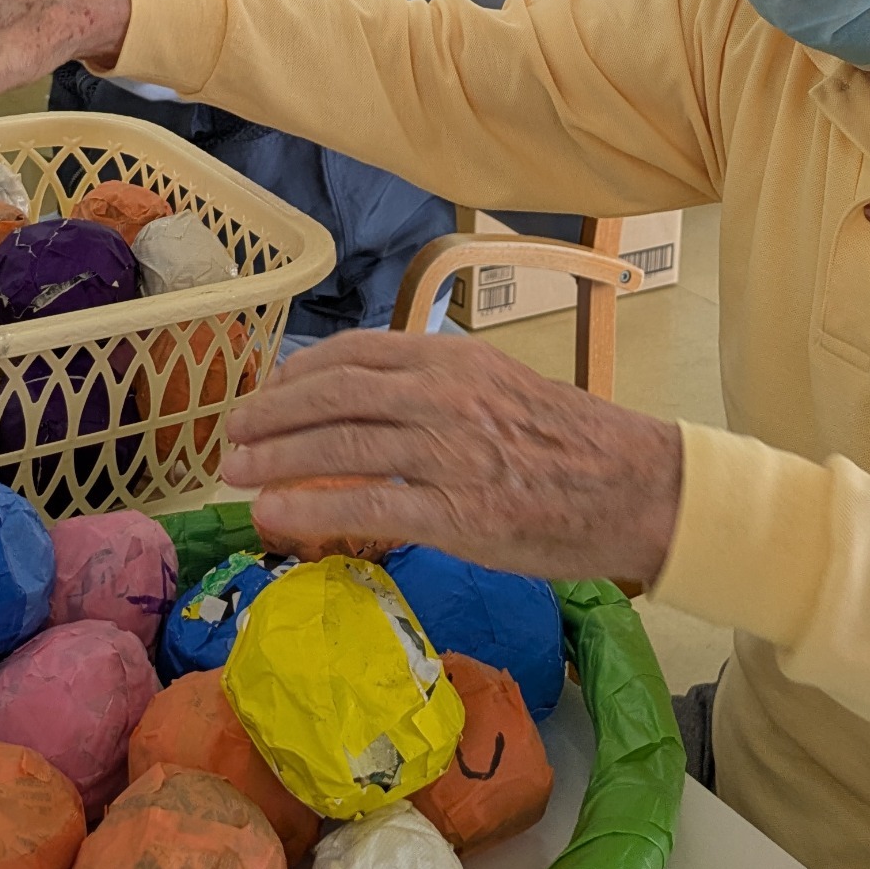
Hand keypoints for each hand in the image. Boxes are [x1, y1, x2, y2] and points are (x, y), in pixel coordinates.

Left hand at [222, 332, 683, 584]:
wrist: (637, 486)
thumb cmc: (573, 442)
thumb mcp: (501, 387)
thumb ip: (439, 389)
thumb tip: (375, 402)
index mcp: (453, 359)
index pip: (356, 353)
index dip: (299, 372)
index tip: (268, 390)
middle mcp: (442, 395)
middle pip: (332, 395)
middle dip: (271, 414)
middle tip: (232, 434)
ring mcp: (447, 453)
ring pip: (338, 446)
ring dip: (275, 458)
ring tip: (235, 472)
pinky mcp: (457, 511)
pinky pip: (367, 505)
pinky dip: (310, 508)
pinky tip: (272, 514)